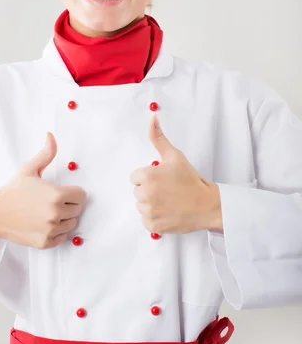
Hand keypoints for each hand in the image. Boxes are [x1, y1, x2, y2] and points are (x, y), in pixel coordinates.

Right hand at [0, 132, 86, 248]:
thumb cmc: (13, 191)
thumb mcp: (29, 169)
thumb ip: (46, 154)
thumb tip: (50, 136)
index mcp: (56, 195)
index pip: (81, 195)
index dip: (73, 192)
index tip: (61, 192)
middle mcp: (56, 214)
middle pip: (77, 210)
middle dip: (68, 205)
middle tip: (51, 202)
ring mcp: (51, 230)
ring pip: (71, 224)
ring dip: (63, 219)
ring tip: (46, 212)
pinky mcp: (45, 242)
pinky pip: (62, 238)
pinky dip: (56, 232)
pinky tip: (44, 224)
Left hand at [130, 114, 220, 234]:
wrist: (208, 205)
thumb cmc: (191, 180)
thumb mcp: (174, 156)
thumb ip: (158, 138)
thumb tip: (152, 118)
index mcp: (146, 177)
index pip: (135, 177)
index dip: (148, 177)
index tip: (162, 179)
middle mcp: (144, 195)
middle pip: (137, 192)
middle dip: (150, 190)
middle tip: (168, 190)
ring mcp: (148, 212)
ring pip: (141, 206)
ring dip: (151, 205)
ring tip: (169, 202)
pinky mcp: (153, 226)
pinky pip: (146, 221)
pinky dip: (155, 218)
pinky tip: (168, 212)